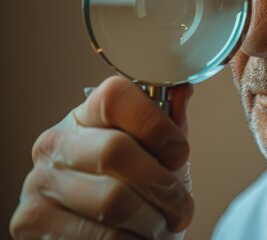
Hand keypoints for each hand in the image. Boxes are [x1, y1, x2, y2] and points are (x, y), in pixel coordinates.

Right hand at [10, 76, 194, 239]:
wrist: (112, 236)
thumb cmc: (138, 189)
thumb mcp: (157, 154)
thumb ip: (170, 124)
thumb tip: (182, 91)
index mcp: (86, 115)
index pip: (115, 97)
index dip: (155, 124)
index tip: (179, 153)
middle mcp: (55, 143)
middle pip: (115, 150)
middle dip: (161, 184)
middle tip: (180, 204)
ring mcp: (39, 182)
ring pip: (113, 200)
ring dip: (152, 220)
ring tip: (162, 225)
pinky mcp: (33, 222)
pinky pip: (102, 236)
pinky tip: (138, 238)